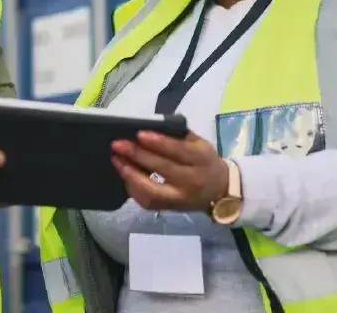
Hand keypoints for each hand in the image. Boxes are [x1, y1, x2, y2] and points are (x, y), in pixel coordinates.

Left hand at [111, 131, 229, 212]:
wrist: (220, 191)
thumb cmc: (206, 161)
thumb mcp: (200, 144)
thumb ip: (179, 136)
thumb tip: (151, 127)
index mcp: (201, 159)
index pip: (178, 151)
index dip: (158, 143)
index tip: (139, 134)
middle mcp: (191, 180)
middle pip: (162, 168)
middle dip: (137, 155)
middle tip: (118, 145)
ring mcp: (180, 197)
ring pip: (152, 190)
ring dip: (131, 175)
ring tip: (116, 160)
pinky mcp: (170, 208)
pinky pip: (148, 201)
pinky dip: (133, 188)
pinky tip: (125, 175)